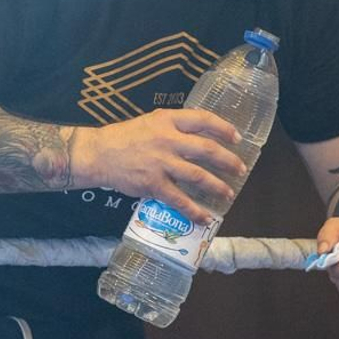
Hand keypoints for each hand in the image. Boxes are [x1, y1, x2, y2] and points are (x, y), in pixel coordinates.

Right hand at [72, 109, 246, 223]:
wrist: (98, 154)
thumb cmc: (125, 137)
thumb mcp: (152, 121)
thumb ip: (175, 127)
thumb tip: (202, 136)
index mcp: (168, 120)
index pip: (203, 120)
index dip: (224, 129)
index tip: (237, 138)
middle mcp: (167, 140)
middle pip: (206, 150)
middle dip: (228, 161)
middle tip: (240, 169)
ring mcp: (161, 163)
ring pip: (198, 176)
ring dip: (217, 186)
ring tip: (228, 193)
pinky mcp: (153, 184)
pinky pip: (179, 200)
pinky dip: (194, 211)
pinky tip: (205, 218)